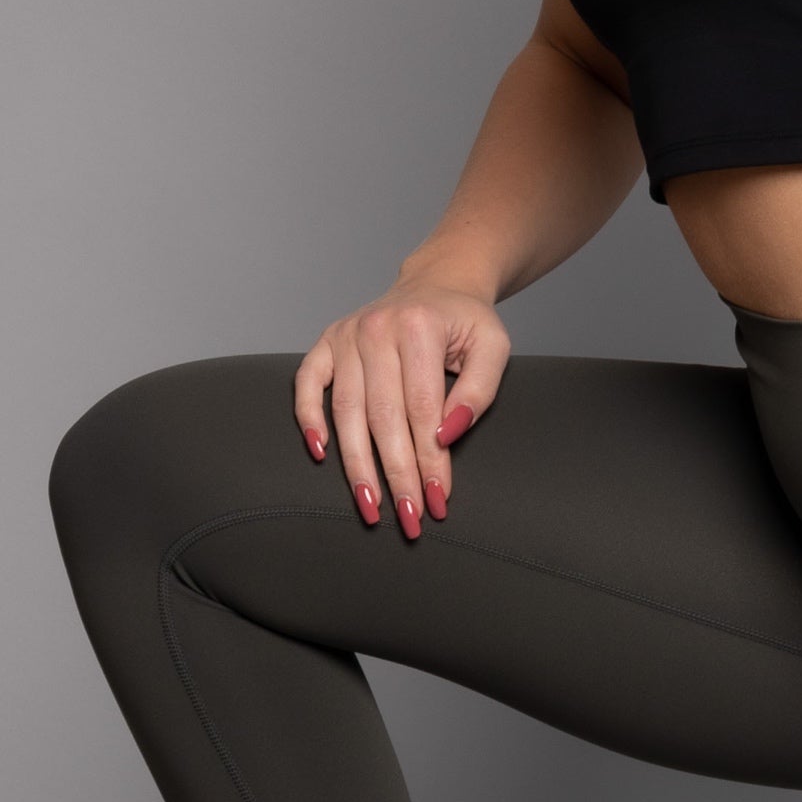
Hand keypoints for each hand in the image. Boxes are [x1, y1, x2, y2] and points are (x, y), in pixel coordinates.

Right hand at [292, 267, 512, 539]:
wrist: (438, 284)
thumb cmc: (466, 323)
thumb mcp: (493, 348)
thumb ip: (478, 392)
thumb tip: (445, 437)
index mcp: (419, 327)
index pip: (423, 409)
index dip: (430, 459)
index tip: (437, 499)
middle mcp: (376, 328)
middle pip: (382, 417)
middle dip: (396, 474)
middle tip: (407, 517)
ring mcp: (345, 335)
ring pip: (345, 411)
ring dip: (356, 465)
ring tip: (370, 507)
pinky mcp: (326, 342)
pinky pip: (308, 384)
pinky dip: (309, 418)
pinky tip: (320, 453)